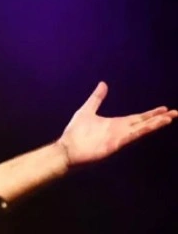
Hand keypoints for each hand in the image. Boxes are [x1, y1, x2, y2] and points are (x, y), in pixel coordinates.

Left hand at [57, 81, 176, 166]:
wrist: (66, 149)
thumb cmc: (74, 133)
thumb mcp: (87, 110)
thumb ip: (97, 98)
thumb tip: (103, 84)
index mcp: (115, 124)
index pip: (137, 118)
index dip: (150, 114)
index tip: (164, 109)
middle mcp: (120, 131)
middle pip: (143, 123)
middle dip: (159, 118)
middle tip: (175, 113)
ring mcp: (118, 138)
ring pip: (141, 129)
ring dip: (155, 124)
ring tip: (170, 118)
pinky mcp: (115, 144)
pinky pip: (131, 136)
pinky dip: (142, 130)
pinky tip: (153, 126)